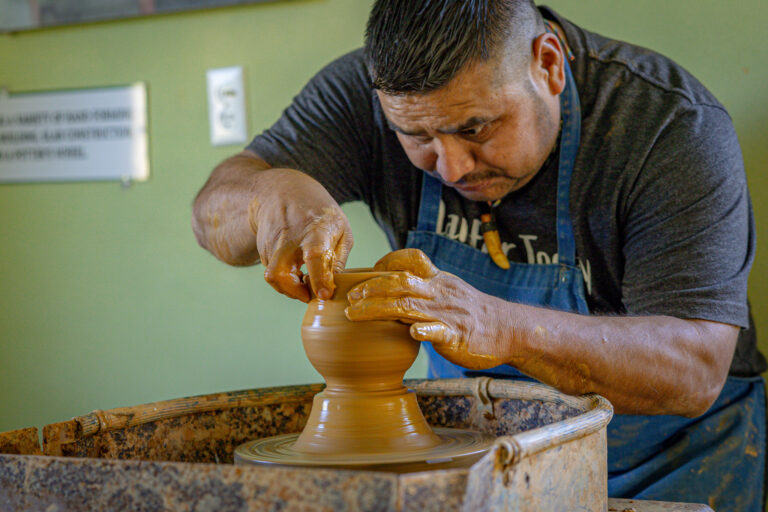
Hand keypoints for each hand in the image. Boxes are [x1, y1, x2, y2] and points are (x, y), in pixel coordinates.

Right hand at [250, 169, 352, 301]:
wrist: (282, 192)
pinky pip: (273, 273)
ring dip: (289, 288)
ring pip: (274, 277)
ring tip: (303, 280)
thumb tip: (332, 287)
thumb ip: (338, 260)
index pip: (314, 256)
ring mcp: (272, 244)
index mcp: (316, 230)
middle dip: (293, 292)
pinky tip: (295, 270)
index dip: (319, 278)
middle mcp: (289, 237)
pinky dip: (284, 279)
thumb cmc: (320, 214)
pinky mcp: (263, 251)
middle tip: (309, 294)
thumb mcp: (341, 230)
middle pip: (280, 273)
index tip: (324, 295)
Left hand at [345, 249, 509, 369]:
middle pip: (401, 283)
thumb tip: (393, 291)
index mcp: (439, 281)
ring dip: (378, 309)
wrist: (509, 330)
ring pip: (409, 306)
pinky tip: (410, 332)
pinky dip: (423, 331)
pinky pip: (438, 331)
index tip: (369, 269)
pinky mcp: (456, 335)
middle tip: (350, 297)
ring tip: (355, 314)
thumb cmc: (473, 314)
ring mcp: (447, 314)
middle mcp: (440, 293)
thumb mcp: (449, 292)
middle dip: (371, 288)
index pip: (413, 260)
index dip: (388, 262)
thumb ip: (423, 289)